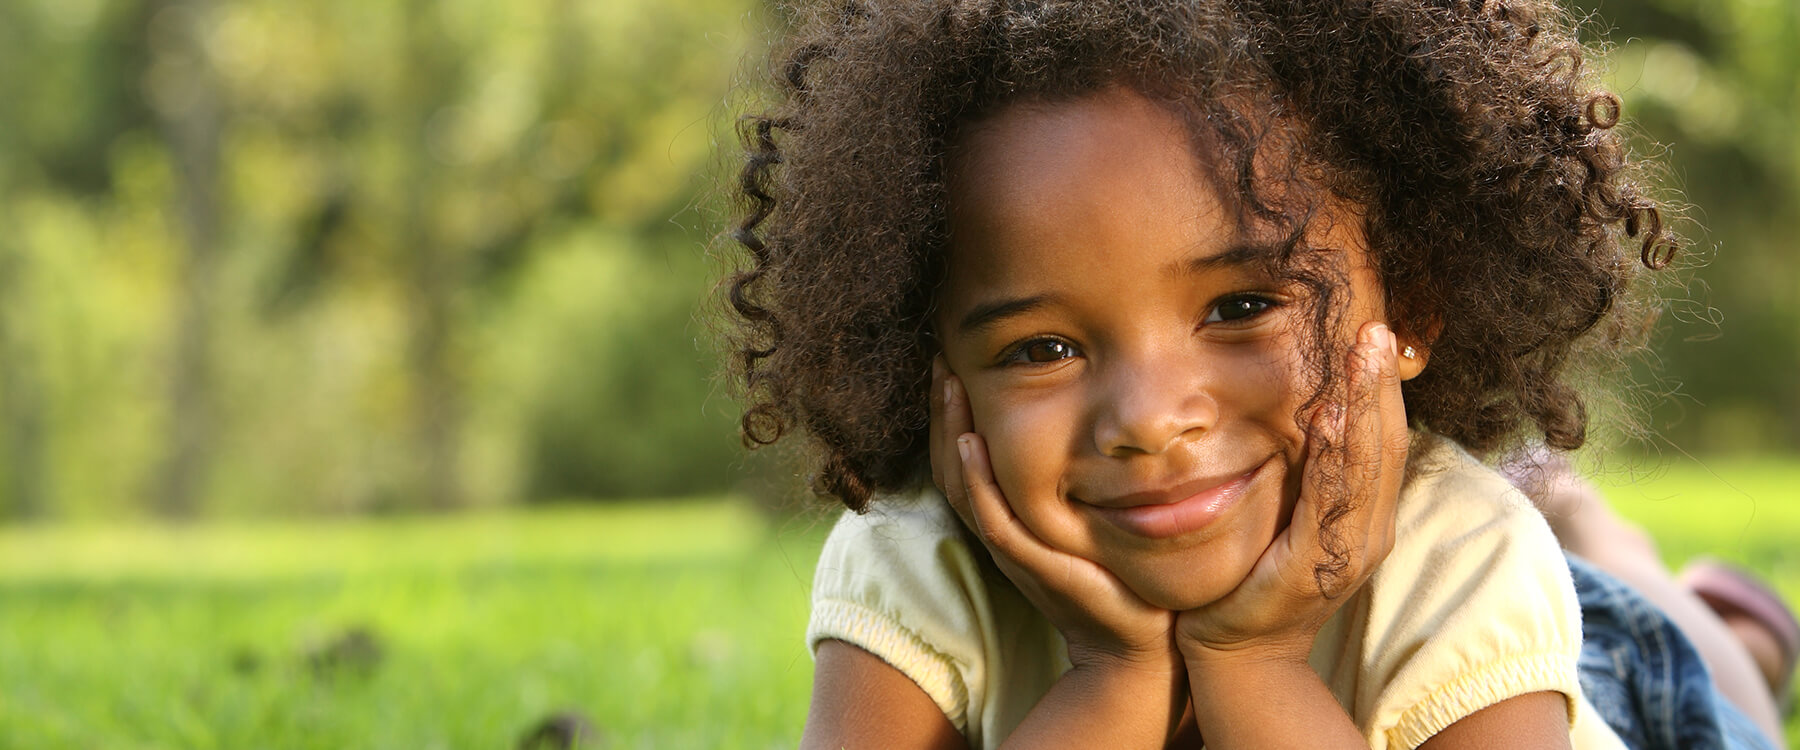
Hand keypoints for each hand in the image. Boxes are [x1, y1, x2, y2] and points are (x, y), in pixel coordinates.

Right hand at [930, 358, 1179, 675]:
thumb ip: (1081, 476)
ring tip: (950, 384)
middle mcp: (1004, 531)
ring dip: (951, 431)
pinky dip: (975, 480)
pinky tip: (970, 441)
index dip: (952, 413)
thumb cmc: (1122, 574)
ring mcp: (1014, 549)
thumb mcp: (1093, 513)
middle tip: (942, 359)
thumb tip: (1097, 419)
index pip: (964, 458)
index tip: (955, 363)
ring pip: (963, 484)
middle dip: (944, 410)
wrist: (1143, 639)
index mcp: (1011, 517)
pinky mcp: (1033, 565)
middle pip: (952, 463)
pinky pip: (991, 518)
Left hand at [1175, 321, 1409, 665]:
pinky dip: (1333, 457)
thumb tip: (1305, 409)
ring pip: (1367, 464)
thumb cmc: (1253, 577)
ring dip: (1365, 403)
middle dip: (1381, 381)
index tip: (1375, 332)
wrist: (1236, 652)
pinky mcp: (1315, 567)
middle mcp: (1370, 530)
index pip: (1384, 438)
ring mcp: (1348, 551)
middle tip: (1377, 325)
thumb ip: (1302, 472)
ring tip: (1363, 351)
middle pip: (1387, 442)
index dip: (1382, 386)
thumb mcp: (1286, 514)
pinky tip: (1329, 418)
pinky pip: (1329, 501)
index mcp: (1365, 515)